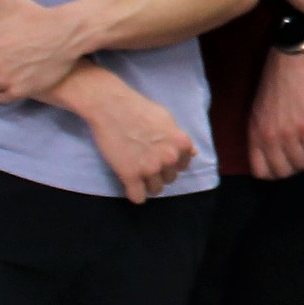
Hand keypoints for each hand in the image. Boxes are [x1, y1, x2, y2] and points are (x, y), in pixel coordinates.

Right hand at [69, 71, 197, 205]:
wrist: (111, 107)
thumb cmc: (139, 109)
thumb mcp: (168, 120)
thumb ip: (180, 139)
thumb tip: (192, 154)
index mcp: (182, 144)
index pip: (183, 165)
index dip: (171, 162)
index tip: (159, 157)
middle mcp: (169, 158)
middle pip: (170, 178)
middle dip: (160, 172)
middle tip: (145, 162)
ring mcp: (150, 168)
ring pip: (156, 189)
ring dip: (148, 184)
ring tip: (138, 173)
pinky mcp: (130, 174)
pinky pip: (138, 197)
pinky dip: (135, 195)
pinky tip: (131, 187)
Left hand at [245, 48, 303, 181]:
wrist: (291, 66)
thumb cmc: (274, 89)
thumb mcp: (256, 115)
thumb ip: (260, 138)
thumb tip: (271, 160)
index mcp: (255, 136)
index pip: (262, 172)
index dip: (275, 172)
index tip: (284, 164)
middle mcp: (270, 138)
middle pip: (285, 171)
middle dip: (295, 166)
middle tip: (301, 154)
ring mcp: (290, 133)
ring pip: (303, 162)